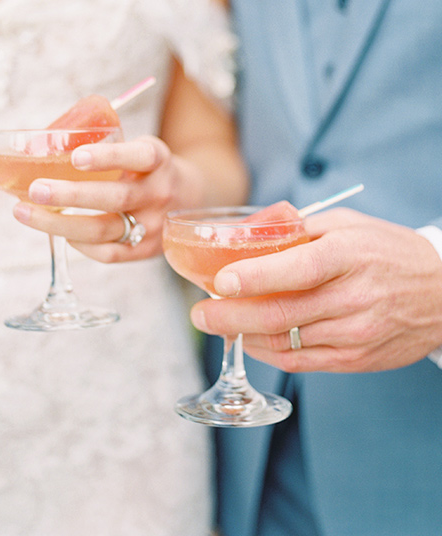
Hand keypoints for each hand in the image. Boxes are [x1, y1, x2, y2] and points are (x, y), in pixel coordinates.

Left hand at [13, 135, 204, 262]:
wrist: (194, 199)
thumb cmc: (151, 171)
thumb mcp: (142, 150)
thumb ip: (109, 150)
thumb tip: (44, 147)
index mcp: (159, 161)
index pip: (139, 157)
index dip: (108, 158)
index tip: (75, 157)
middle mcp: (160, 194)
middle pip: (115, 198)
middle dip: (70, 195)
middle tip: (35, 189)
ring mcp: (155, 226)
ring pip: (104, 229)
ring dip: (59, 223)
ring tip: (25, 212)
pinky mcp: (147, 251)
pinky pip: (108, 253)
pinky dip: (79, 243)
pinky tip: (59, 231)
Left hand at [190, 208, 441, 371]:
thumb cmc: (388, 251)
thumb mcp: (350, 225)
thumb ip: (301, 229)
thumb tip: (249, 237)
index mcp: (350, 255)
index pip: (297, 269)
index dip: (254, 277)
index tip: (219, 282)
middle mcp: (353, 298)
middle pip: (282, 314)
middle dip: (230, 317)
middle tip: (199, 315)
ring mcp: (356, 334)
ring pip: (286, 342)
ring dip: (244, 335)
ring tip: (219, 323)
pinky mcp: (356, 360)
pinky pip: (302, 362)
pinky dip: (269, 352)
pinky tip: (250, 339)